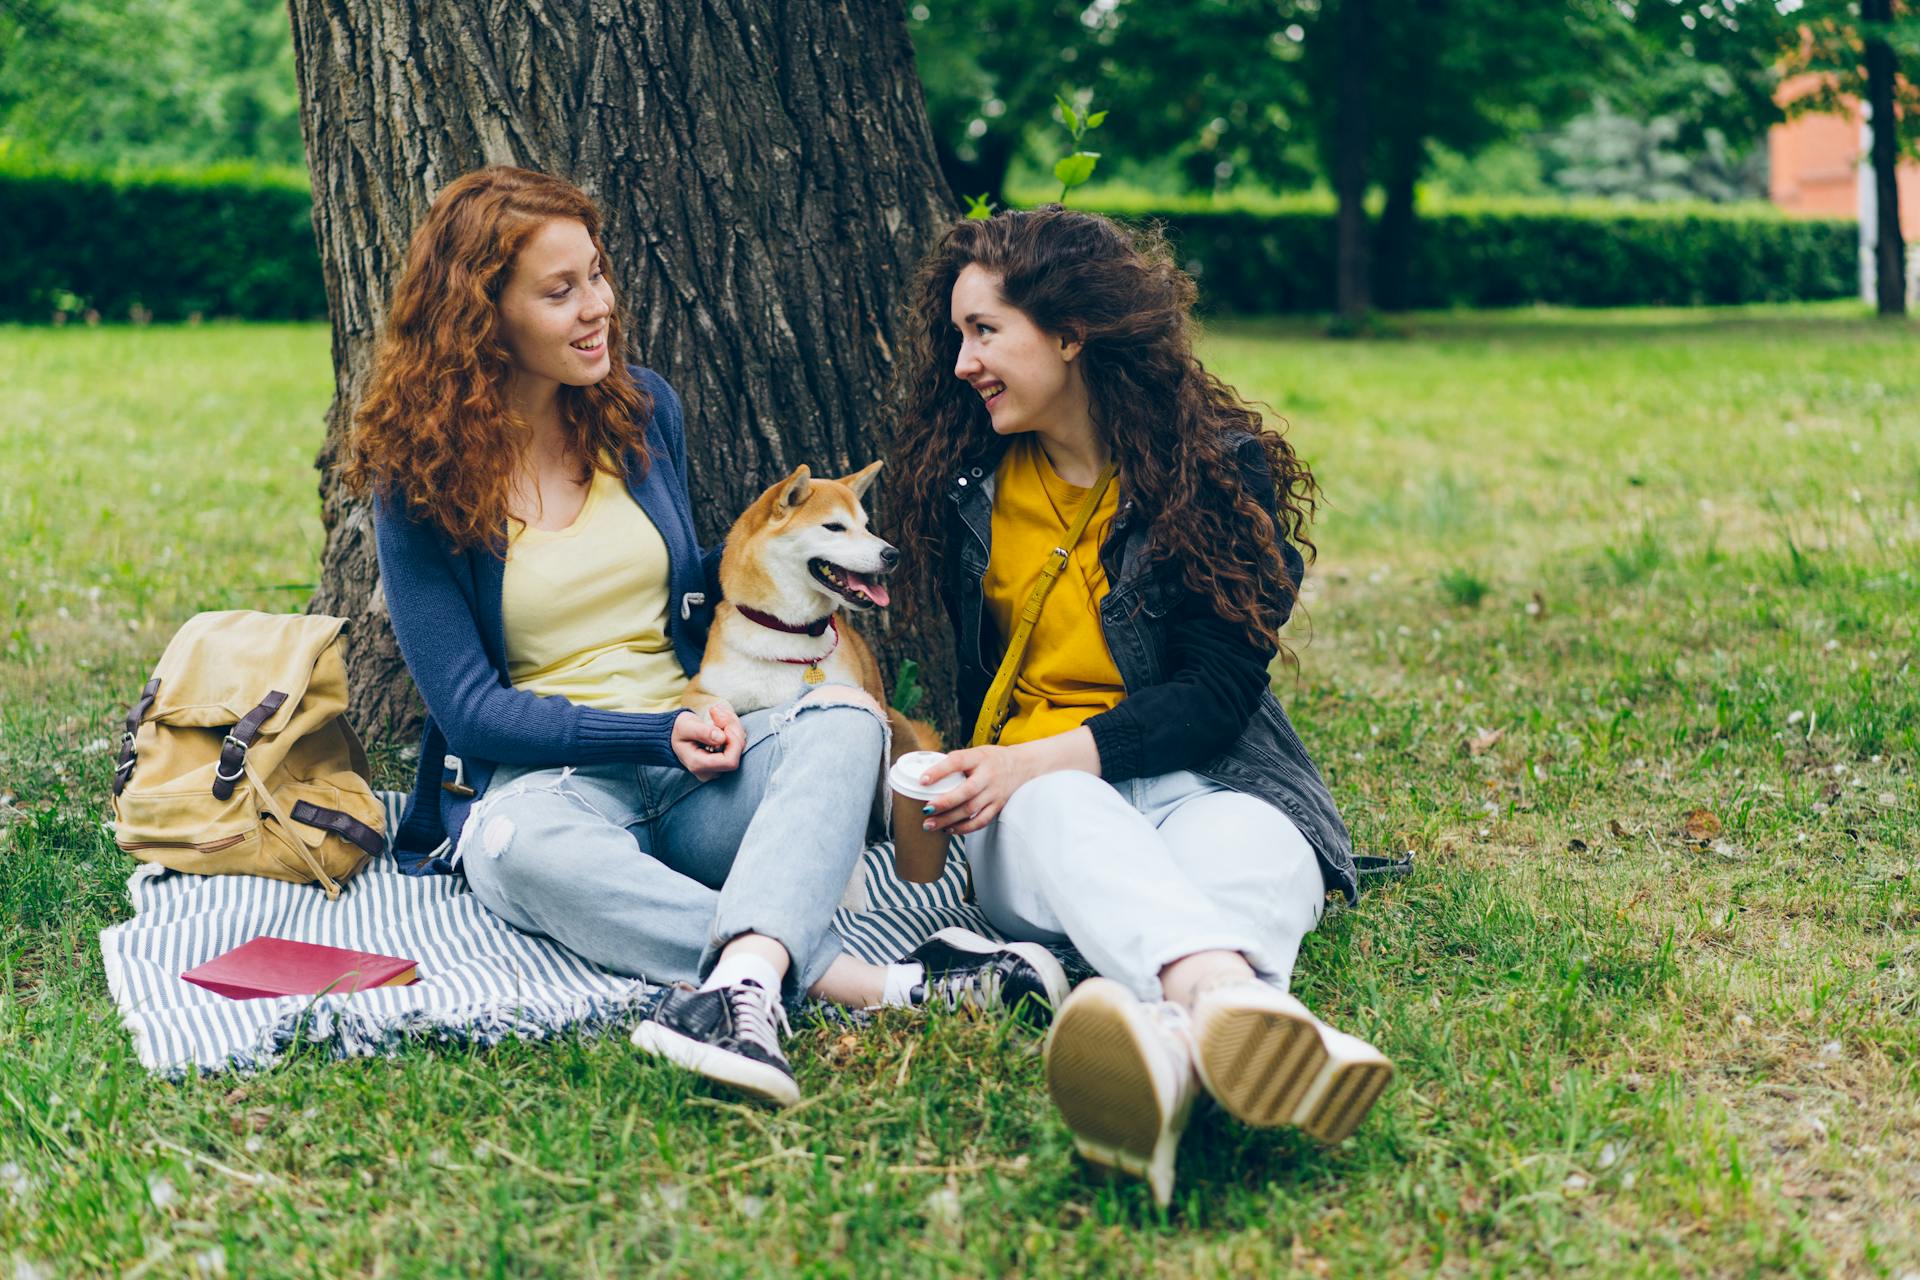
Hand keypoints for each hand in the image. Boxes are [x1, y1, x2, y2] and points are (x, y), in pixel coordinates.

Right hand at [672, 701, 743, 778]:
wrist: (676, 736)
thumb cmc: (679, 731)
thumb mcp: (685, 727)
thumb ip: (702, 732)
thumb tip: (721, 738)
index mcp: (699, 765)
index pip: (730, 761)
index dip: (733, 742)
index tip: (722, 724)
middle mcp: (711, 770)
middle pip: (737, 752)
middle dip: (732, 727)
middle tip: (716, 710)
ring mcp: (719, 766)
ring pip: (739, 745)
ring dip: (732, 724)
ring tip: (716, 712)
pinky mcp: (725, 758)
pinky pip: (737, 742)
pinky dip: (732, 727)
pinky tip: (720, 718)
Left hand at [917, 743, 1041, 836]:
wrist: (1023, 765)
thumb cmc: (992, 759)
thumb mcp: (976, 753)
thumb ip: (956, 763)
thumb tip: (927, 778)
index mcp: (979, 758)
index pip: (958, 762)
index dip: (939, 771)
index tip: (922, 780)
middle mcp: (989, 775)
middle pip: (966, 791)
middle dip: (944, 803)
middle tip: (925, 810)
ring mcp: (995, 792)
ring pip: (971, 809)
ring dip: (949, 819)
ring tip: (930, 824)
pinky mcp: (998, 806)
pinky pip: (981, 821)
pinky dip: (964, 828)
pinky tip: (949, 830)